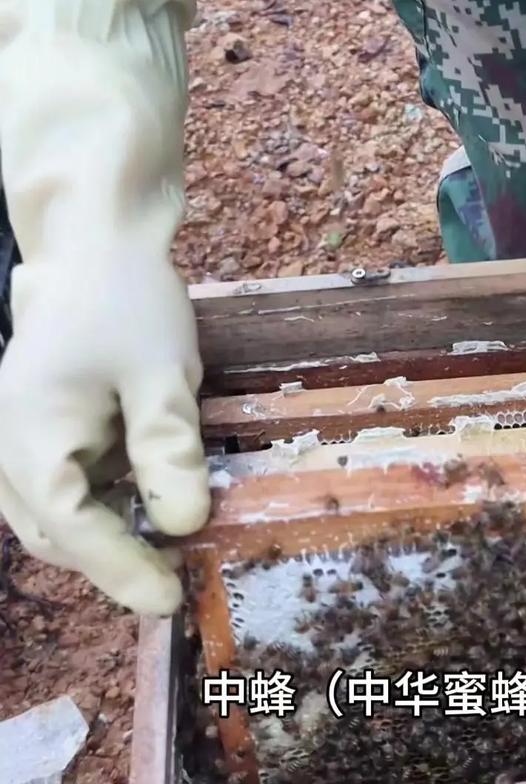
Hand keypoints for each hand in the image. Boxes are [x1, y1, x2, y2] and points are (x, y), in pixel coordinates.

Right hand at [0, 255, 208, 613]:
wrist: (94, 250)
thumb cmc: (129, 304)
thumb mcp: (162, 374)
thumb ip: (168, 448)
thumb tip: (183, 525)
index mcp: (29, 433)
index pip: (67, 525)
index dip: (117, 569)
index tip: (168, 600)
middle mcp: (5, 446)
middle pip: (52, 532)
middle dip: (112, 562)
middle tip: (178, 584)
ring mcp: (13, 440)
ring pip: (53, 516)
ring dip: (105, 539)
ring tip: (170, 555)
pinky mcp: (35, 435)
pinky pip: (61, 488)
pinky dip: (102, 508)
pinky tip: (150, 506)